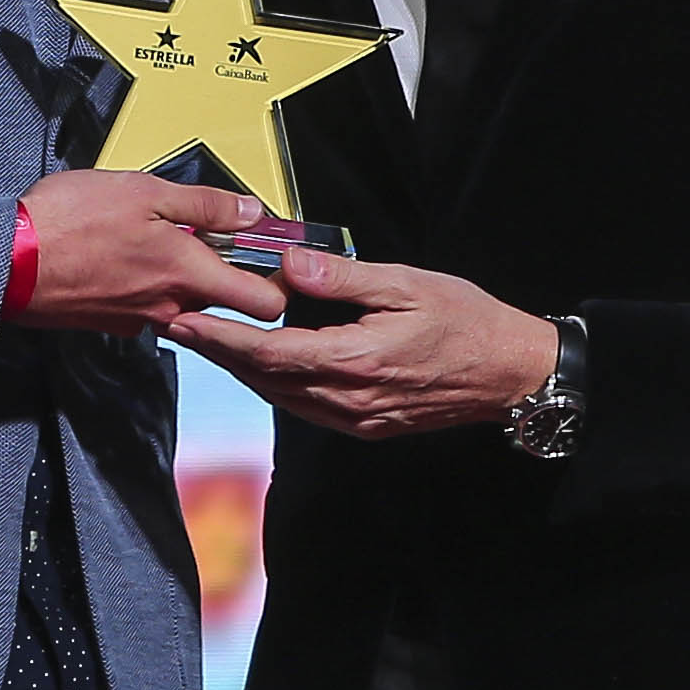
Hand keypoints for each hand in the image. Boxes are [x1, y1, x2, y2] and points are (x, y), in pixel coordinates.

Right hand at [17, 170, 285, 334]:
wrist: (5, 261)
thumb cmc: (67, 223)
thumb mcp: (145, 191)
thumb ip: (204, 206)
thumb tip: (250, 212)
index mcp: (186, 275)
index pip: (263, 305)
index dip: (281, 284)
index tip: (278, 259)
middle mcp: (169, 307)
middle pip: (225, 303)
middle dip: (228, 273)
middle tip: (218, 238)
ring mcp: (139, 319)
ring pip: (184, 301)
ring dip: (183, 275)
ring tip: (160, 238)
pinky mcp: (112, 322)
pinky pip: (149, 304)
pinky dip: (148, 282)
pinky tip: (125, 252)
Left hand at [170, 252, 556, 440]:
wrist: (510, 373)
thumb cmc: (468, 323)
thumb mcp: (407, 284)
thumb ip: (343, 278)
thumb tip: (290, 264)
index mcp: (356, 361)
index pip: (267, 353)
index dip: (220, 338)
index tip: (185, 319)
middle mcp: (349, 399)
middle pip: (263, 379)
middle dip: (218, 352)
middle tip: (179, 323)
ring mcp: (355, 418)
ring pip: (279, 395)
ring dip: (241, 369)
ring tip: (209, 339)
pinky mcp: (364, 424)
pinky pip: (304, 405)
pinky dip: (275, 381)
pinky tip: (262, 361)